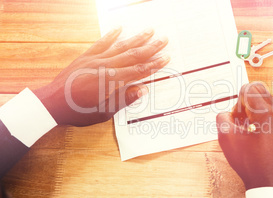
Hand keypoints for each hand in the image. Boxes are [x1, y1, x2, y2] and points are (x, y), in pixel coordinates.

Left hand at [33, 27, 169, 125]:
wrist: (53, 103)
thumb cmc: (78, 111)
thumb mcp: (104, 112)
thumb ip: (123, 99)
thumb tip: (142, 90)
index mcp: (112, 80)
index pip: (138, 70)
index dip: (153, 64)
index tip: (166, 58)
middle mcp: (106, 66)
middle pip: (133, 55)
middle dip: (150, 47)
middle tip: (164, 40)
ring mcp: (95, 60)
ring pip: (120, 46)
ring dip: (136, 38)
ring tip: (149, 31)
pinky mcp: (86, 57)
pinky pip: (101, 43)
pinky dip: (111, 35)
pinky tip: (119, 28)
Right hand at [216, 82, 272, 190]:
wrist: (267, 180)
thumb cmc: (250, 162)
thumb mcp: (227, 139)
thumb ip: (222, 118)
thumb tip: (227, 114)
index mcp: (266, 113)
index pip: (249, 89)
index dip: (238, 102)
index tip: (236, 117)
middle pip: (259, 90)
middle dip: (246, 102)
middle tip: (240, 119)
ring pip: (264, 100)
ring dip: (252, 109)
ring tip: (246, 128)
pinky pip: (270, 110)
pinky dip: (259, 116)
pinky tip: (253, 132)